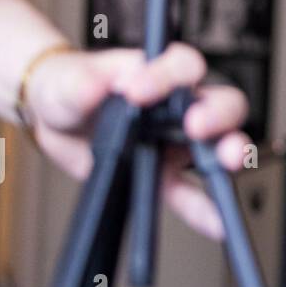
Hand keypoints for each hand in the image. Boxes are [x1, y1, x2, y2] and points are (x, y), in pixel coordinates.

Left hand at [22, 42, 251, 239]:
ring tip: (227, 162)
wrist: (57, 121)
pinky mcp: (161, 177)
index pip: (182, 65)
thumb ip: (81, 83)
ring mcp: (175, 143)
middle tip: (196, 126)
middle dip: (218, 114)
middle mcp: (178, 106)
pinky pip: (187, 194)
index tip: (137, 92)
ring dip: (228, 152)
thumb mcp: (68, 80)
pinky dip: (205, 209)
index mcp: (159, 72)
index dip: (168, 76)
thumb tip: (93, 87)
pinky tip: (216, 221)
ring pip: (218, 144)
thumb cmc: (71, 88)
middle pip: (222, 102)